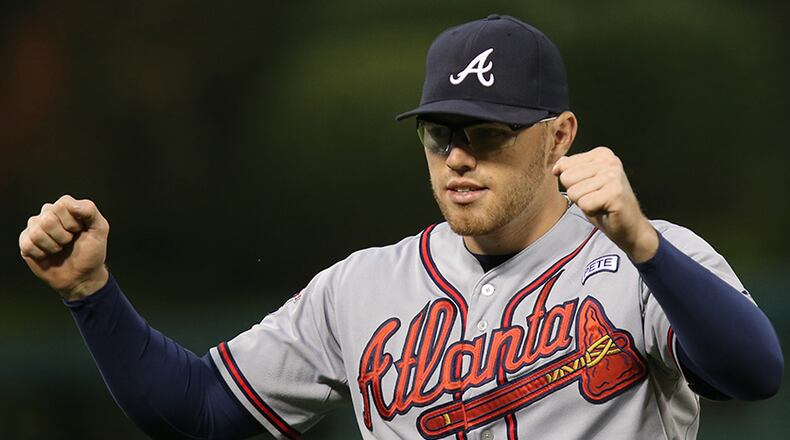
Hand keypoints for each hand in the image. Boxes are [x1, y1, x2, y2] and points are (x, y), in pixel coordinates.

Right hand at [19, 195, 109, 300]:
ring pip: (37, 233)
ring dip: (53, 246)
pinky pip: (28, 245)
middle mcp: (48, 214)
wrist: (81, 275)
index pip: (62, 204)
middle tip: (69, 242)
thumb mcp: (100, 229)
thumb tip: (72, 204)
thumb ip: (90, 211)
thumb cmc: (91, 251)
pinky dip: (42, 254)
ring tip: (59, 248)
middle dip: (63, 236)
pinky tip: (48, 255)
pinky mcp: (25, 242)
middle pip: (48, 219)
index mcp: (65, 208)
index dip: (72, 221)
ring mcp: (34, 227)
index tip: (79, 230)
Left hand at [552, 147, 657, 262]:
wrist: (629, 226)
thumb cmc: (604, 204)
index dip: (573, 183)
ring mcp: (613, 176)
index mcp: (601, 154)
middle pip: (567, 178)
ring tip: (600, 203)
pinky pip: (584, 203)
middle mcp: (609, 161)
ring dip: (584, 203)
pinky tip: (604, 209)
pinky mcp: (615, 193)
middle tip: (596, 197)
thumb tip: (556, 168)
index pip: (564, 165)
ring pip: (574, 192)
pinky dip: (590, 211)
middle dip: (577, 193)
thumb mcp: (583, 182)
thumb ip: (570, 169)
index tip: (591, 188)